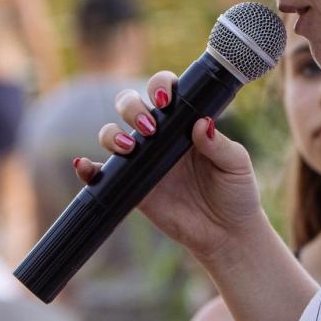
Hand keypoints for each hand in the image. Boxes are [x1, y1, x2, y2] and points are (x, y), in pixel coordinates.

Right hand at [75, 71, 267, 265]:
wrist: (226, 234)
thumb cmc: (236, 194)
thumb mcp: (236, 165)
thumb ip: (220, 145)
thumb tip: (201, 123)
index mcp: (185, 123)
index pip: (164, 91)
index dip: (159, 86)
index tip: (164, 99)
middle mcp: (160, 137)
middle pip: (130, 105)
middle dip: (132, 107)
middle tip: (149, 128)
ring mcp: (143, 161)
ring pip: (112, 133)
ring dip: (112, 134)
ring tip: (129, 148)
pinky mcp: (131, 187)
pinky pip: (101, 173)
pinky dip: (87, 168)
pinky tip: (84, 166)